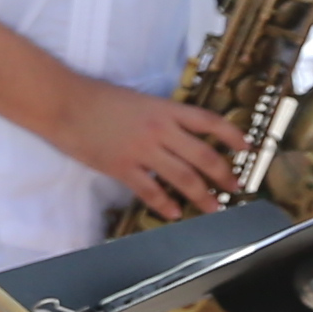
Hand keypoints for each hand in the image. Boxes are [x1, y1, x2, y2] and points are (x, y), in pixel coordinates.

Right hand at [48, 78, 240, 216]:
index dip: (232, 134)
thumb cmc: (98, 98)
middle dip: (224, 174)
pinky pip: (150, 191)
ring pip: (183, 177)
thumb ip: (162, 116)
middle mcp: (159, 130)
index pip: (208, 121)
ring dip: (202, 195)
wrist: (65, 103)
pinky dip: (165, 204)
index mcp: (165, 109)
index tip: (247, 146)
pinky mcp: (122, 167)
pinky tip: (173, 213)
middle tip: (235, 186)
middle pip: (203, 155)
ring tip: (214, 207)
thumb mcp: (139, 100)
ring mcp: (142, 150)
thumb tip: (182, 134)